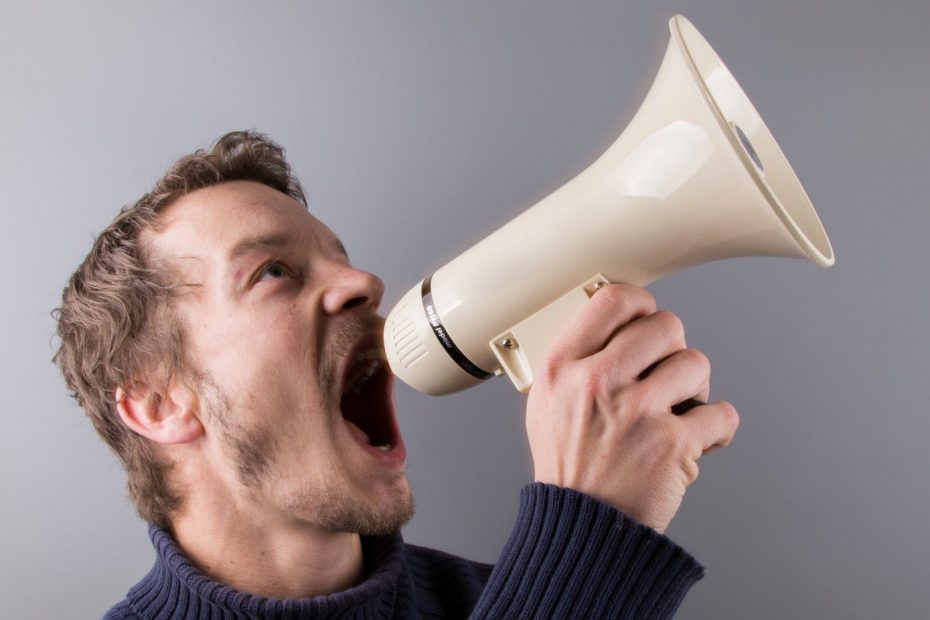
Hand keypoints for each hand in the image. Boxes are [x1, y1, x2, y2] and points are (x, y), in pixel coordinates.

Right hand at [525, 283, 738, 532]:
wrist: (581, 529)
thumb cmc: (567, 469)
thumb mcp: (546, 404)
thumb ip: (575, 362)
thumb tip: (612, 324)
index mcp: (562, 367)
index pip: (613, 300)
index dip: (641, 304)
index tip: (647, 318)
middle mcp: (597, 382)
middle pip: (665, 325)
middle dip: (673, 349)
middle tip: (666, 373)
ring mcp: (636, 412)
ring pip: (697, 363)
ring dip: (696, 387)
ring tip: (678, 410)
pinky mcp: (671, 445)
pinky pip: (722, 414)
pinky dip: (717, 429)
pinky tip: (697, 439)